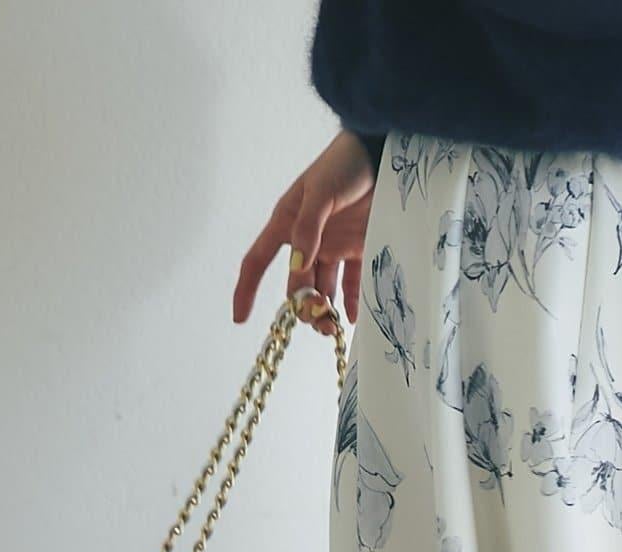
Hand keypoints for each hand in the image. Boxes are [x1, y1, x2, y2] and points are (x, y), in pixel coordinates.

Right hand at [233, 131, 375, 333]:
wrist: (381, 153)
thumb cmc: (344, 164)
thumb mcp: (321, 191)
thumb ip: (309, 227)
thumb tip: (298, 264)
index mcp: (287, 224)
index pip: (258, 260)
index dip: (247, 288)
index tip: (240, 317)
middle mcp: (307, 240)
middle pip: (296, 285)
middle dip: (303, 308)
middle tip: (320, 322)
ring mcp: (333, 246)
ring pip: (322, 289)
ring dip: (325, 311)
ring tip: (335, 328)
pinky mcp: (358, 249)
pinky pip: (351, 283)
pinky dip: (351, 303)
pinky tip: (353, 317)